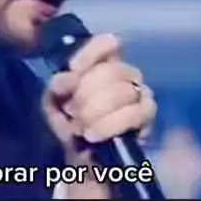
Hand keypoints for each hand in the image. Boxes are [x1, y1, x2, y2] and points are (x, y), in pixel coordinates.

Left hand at [42, 34, 156, 196]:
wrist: (82, 157)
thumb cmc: (69, 123)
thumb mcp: (53, 103)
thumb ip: (57, 86)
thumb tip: (70, 77)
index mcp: (103, 63)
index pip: (108, 43)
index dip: (90, 53)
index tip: (73, 69)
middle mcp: (126, 74)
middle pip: (112, 70)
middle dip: (86, 93)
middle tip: (73, 111)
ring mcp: (141, 93)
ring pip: (123, 92)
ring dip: (96, 111)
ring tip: (82, 127)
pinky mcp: (148, 116)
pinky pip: (136, 113)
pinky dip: (110, 124)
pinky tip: (94, 134)